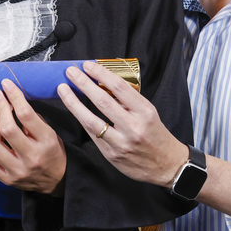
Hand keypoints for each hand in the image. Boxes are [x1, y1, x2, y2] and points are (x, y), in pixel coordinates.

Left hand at [0, 79, 66, 195]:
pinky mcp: (7, 180)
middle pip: (7, 129)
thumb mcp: (50, 133)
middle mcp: (32, 157)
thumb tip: (11, 99)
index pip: (26, 115)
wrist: (56, 180)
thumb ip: (32, 119)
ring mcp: (18, 170)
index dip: (13, 97)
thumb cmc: (51, 151)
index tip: (6, 84)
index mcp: (46, 141)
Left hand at [58, 62, 186, 187]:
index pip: (119, 87)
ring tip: (63, 89)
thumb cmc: (156, 135)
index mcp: (145, 112)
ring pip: (91, 120)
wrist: (167, 165)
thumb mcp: (149, 112)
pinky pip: (92, 134)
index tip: (88, 65)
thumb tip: (103, 83)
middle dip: (83, 84)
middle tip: (71, 72)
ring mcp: (121, 142)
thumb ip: (129, 100)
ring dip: (73, 102)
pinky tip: (73, 109)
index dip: (101, 74)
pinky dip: (81, 119)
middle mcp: (133, 127)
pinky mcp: (111, 154)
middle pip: (102, 101)